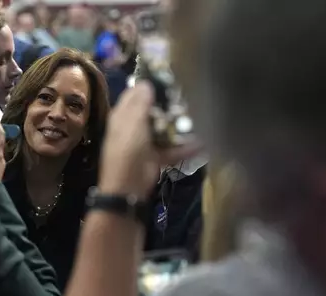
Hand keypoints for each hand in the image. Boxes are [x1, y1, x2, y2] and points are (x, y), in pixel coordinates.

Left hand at [98, 82, 200, 197]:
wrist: (128, 188)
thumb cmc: (127, 151)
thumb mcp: (133, 125)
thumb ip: (140, 104)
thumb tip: (146, 83)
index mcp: (123, 117)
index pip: (134, 94)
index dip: (148, 85)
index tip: (168, 76)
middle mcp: (133, 126)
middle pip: (152, 110)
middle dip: (169, 104)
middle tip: (189, 94)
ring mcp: (146, 142)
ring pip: (164, 129)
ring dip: (180, 124)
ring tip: (199, 113)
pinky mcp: (156, 157)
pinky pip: (173, 148)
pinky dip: (186, 147)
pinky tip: (203, 141)